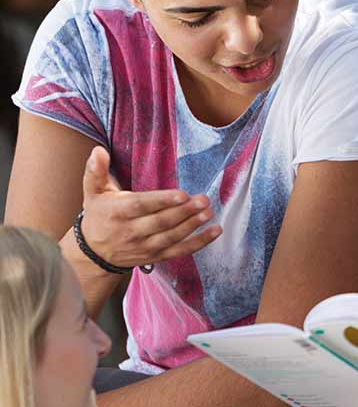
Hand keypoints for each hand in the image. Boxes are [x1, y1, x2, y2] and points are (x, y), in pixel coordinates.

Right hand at [77, 146, 220, 267]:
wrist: (93, 252)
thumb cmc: (98, 215)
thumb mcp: (93, 192)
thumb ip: (95, 171)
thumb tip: (98, 150)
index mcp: (118, 212)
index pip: (141, 206)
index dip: (162, 201)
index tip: (182, 194)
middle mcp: (131, 232)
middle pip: (161, 222)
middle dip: (184, 211)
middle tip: (203, 200)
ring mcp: (144, 246)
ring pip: (171, 237)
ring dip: (192, 225)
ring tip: (209, 212)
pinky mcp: (156, 256)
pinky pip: (179, 251)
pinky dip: (199, 243)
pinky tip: (216, 231)